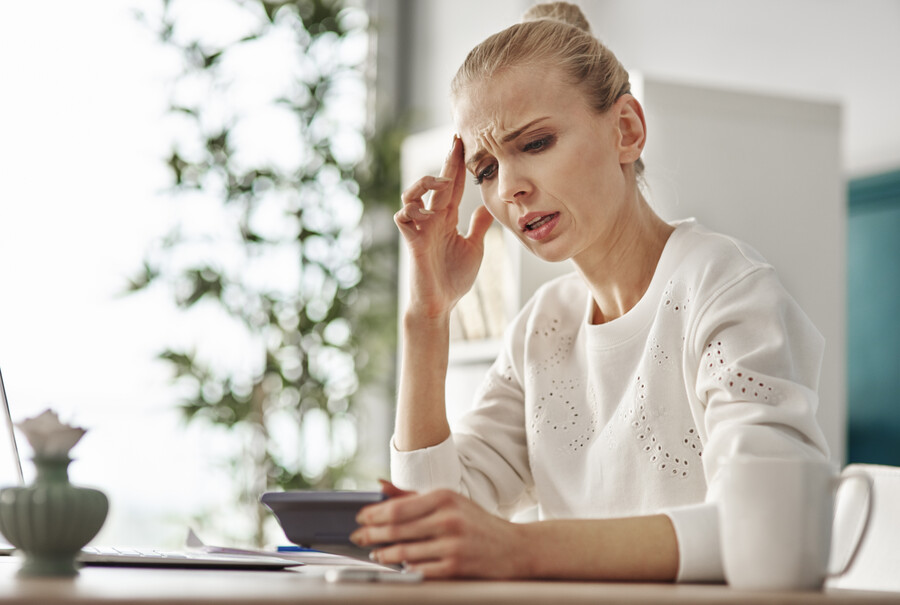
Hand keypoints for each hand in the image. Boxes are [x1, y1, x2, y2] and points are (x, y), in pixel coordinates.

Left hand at [350, 480, 528, 578]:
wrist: (515, 548)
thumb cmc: (477, 523)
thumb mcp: (449, 501)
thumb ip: (412, 495)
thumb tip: (380, 486)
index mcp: (444, 497)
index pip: (398, 506)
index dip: (373, 514)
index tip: (360, 517)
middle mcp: (448, 519)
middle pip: (396, 528)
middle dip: (371, 533)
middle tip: (357, 537)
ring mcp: (452, 545)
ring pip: (404, 551)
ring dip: (384, 553)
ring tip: (374, 552)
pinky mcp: (455, 567)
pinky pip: (420, 569)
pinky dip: (405, 568)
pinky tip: (397, 565)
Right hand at [395, 135, 493, 318]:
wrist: (440, 304)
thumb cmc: (453, 278)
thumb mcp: (473, 246)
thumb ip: (478, 225)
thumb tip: (489, 205)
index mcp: (446, 219)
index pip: (452, 186)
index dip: (457, 165)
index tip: (464, 142)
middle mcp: (432, 219)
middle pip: (436, 183)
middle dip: (446, 162)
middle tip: (456, 140)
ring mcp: (420, 229)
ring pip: (412, 194)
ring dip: (425, 183)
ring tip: (442, 183)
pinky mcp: (412, 241)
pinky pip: (403, 217)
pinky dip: (411, 210)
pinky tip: (425, 212)